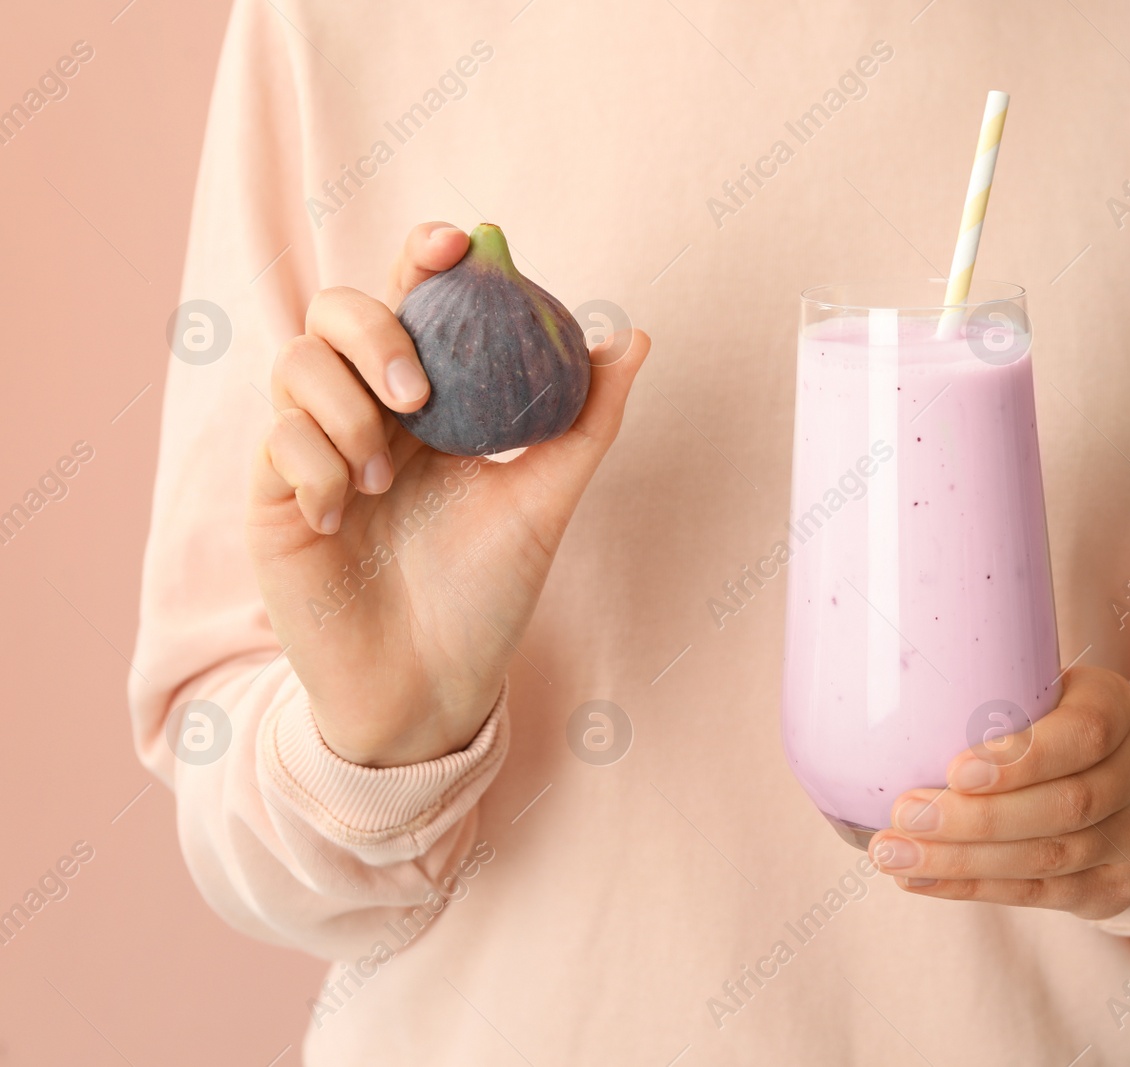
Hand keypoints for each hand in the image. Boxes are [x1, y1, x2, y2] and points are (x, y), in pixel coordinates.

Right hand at [246, 221, 649, 766]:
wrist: (433, 686)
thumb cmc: (488, 594)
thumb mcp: (546, 501)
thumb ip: (584, 420)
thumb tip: (632, 337)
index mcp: (429, 402)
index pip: (414, 302)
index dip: (424, 258)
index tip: (458, 244)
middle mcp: (365, 413)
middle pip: (335, 309)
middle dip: (373, 329)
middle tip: (416, 394)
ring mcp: (312, 451)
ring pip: (294, 362)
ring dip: (343, 406)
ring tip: (386, 478)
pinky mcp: (273, 497)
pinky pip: (275, 440)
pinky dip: (313, 466)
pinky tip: (342, 515)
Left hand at [868, 667, 1129, 918]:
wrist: (1107, 776)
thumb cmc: (1040, 720)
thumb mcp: (1030, 687)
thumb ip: (982, 693)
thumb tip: (883, 697)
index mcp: (1119, 707)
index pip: (1085, 734)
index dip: (1022, 758)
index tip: (953, 770)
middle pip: (1066, 806)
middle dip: (976, 819)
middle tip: (905, 816)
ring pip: (1050, 857)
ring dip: (963, 861)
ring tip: (895, 854)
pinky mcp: (1119, 885)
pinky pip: (1042, 895)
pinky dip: (974, 889)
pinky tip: (922, 880)